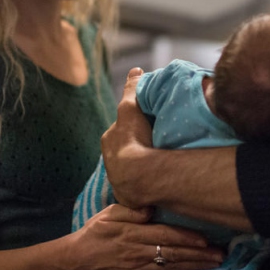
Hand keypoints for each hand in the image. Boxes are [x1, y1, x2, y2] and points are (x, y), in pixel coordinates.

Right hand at [65, 204, 222, 269]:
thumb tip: (151, 208)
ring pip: (172, 267)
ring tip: (215, 263)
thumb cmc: (97, 232)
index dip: (185, 238)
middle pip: (173, 253)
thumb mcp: (110, 213)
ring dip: (196, 266)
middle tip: (220, 253)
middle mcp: (138, 253)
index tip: (204, 238)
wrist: (79, 259)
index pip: (164, 235)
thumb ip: (131, 210)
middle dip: (198, 253)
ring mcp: (139, 269)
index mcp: (132, 234)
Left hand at [102, 67, 153, 206]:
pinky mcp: (129, 197)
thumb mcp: (131, 108)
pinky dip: (148, 186)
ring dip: (143, 169)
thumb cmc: (134, 139)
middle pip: (125, 151)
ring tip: (160, 166)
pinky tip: (159, 185)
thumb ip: (132, 89)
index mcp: (109, 140)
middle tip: (154, 145)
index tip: (144, 127)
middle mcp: (110, 161)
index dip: (132, 127)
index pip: (120, 131)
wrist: (137, 175)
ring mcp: (119, 181)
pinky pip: (139, 189)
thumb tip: (136, 71)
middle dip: (136, 149)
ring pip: (132, 170)